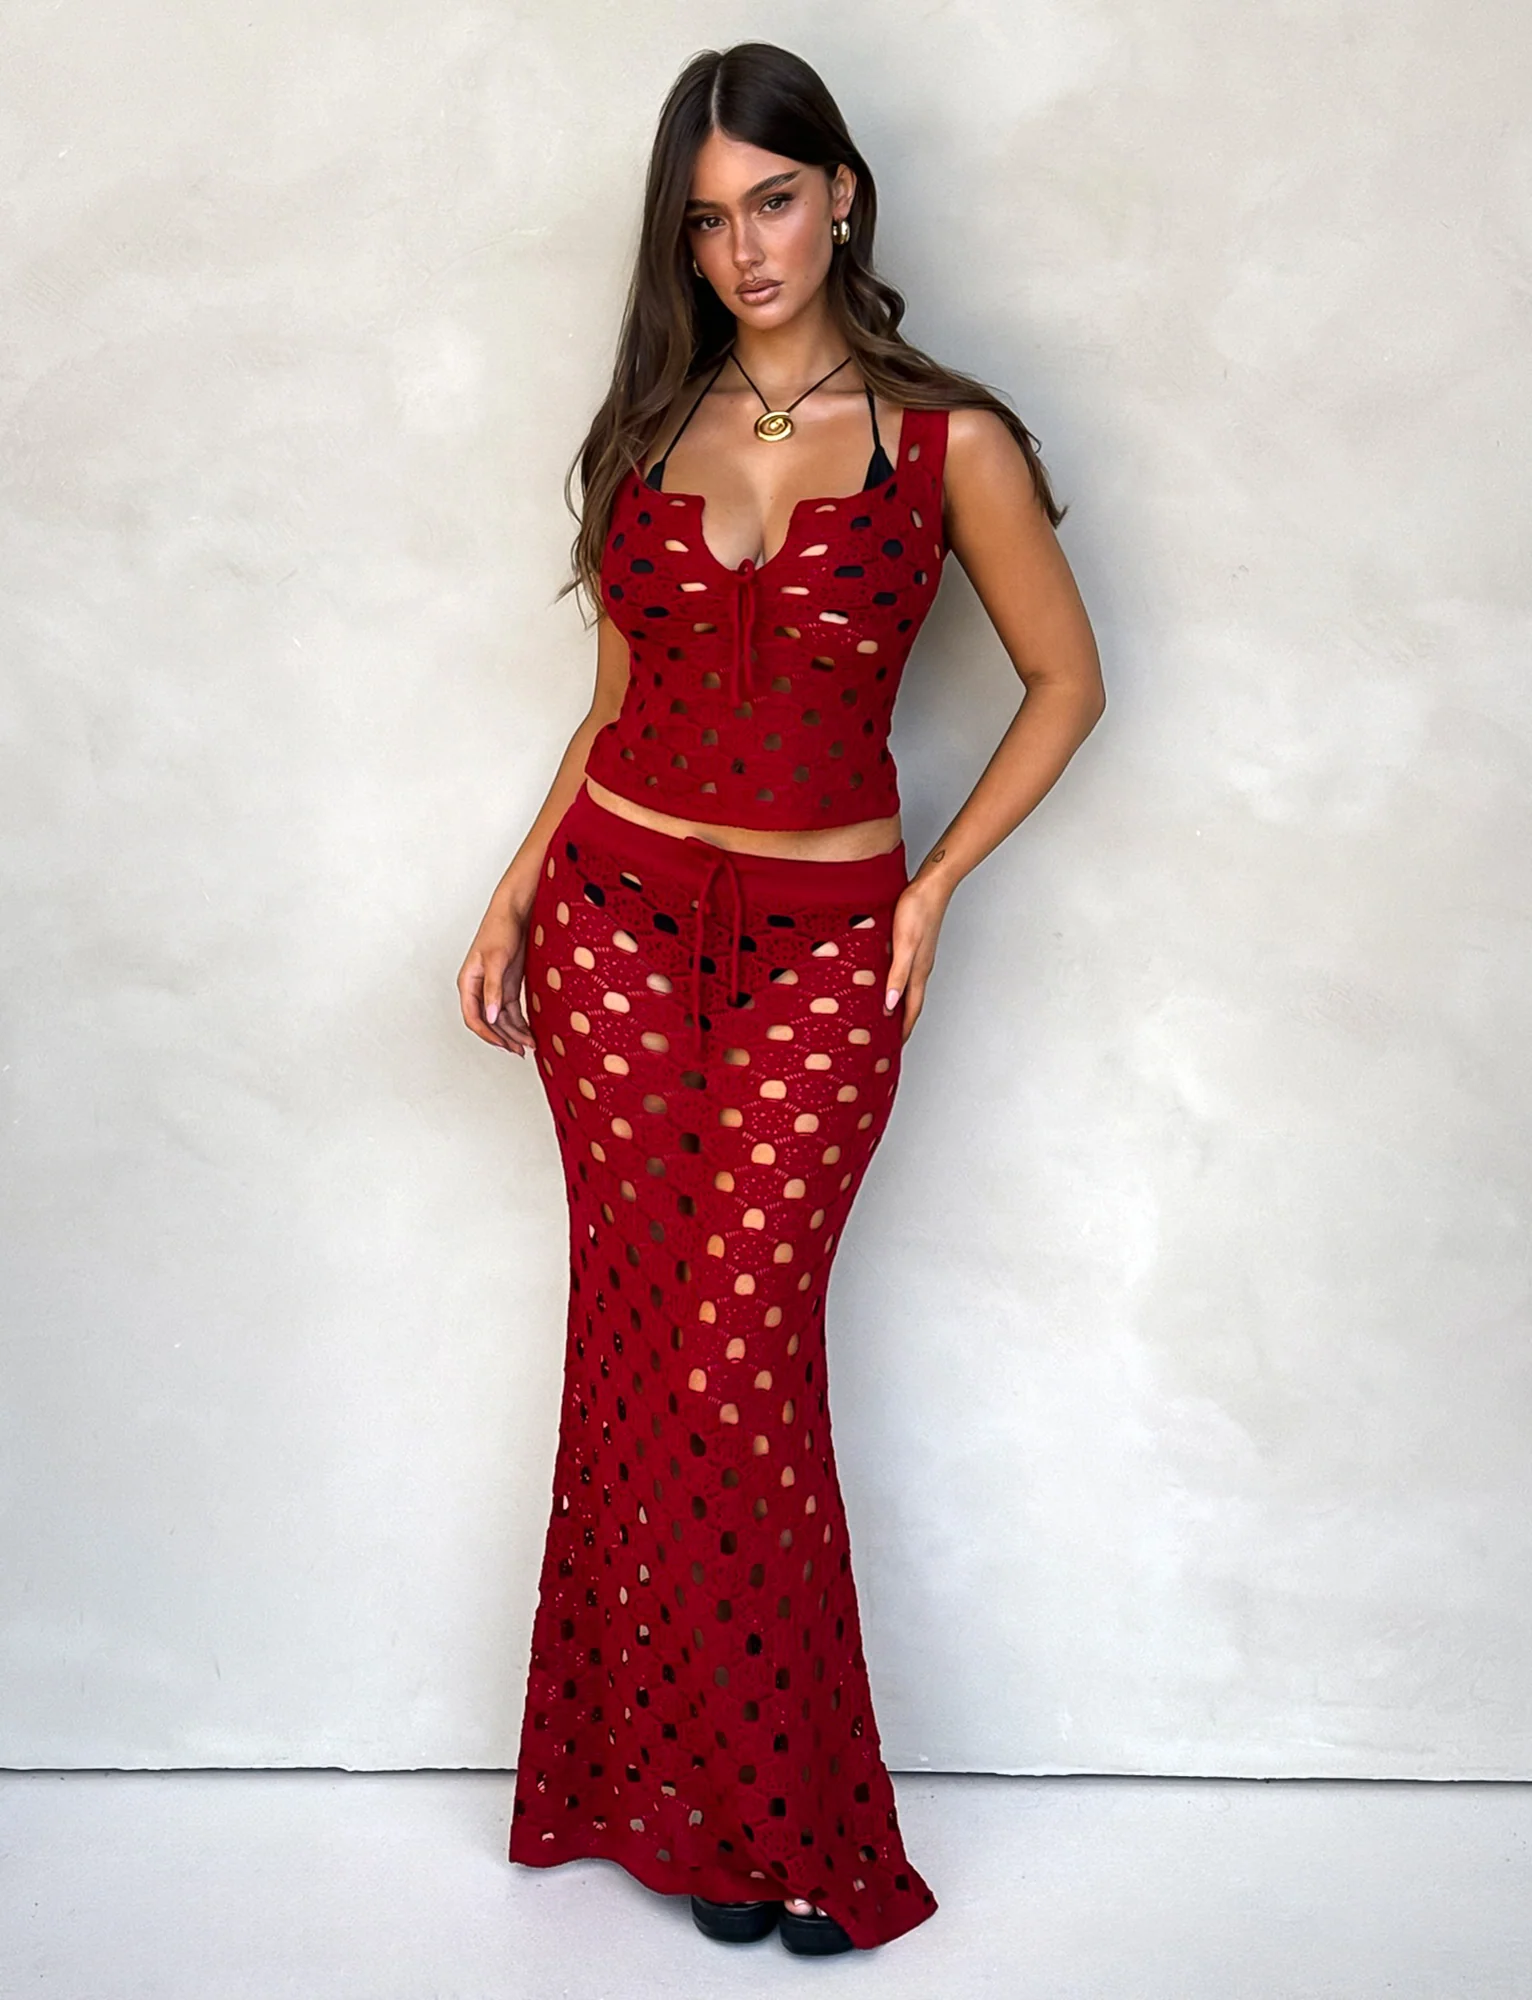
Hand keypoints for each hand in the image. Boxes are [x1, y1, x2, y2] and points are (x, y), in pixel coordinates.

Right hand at [458, 897, 535, 1057]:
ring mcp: (494, 988)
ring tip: (529, 1046)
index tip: (503, 1045)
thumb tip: (490, 1017)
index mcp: (468, 983)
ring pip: (501, 1019)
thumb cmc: (499, 930)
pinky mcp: (508, 986)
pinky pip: (512, 1011)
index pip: (473, 1017)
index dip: (487, 1034)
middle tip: (520, 1051)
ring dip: (513, 1033)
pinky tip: (530, 1032)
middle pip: (488, 1022)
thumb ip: (493, 989)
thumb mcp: (496, 960)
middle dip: (503, 1038)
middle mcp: (478, 989)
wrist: (515, 912)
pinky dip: (520, 1023)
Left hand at [883, 875, 948, 1043]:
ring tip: (885, 1017)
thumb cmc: (917, 911)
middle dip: (901, 1024)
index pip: (911, 1010)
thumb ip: (898, 975)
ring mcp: (919, 957)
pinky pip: (905, 973)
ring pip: (909, 989)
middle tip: (887, 1040)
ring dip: (899, 1005)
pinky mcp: (915, 945)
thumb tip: (891, 1005)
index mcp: (918, 972)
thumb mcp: (904, 945)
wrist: (932, 885)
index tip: (894, 1048)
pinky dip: (897, 985)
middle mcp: (920, 968)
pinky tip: (887, 982)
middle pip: (912, 1003)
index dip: (903, 1030)